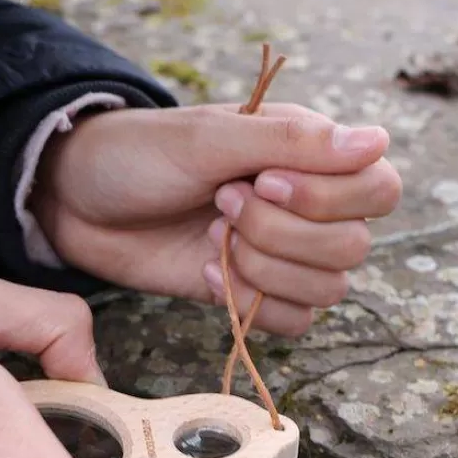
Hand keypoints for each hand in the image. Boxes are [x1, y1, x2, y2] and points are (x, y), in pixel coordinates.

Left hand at [31, 104, 401, 335]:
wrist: (76, 200)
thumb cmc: (141, 153)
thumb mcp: (210, 137)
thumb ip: (293, 142)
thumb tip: (378, 140)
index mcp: (311, 153)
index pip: (380, 186)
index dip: (330, 197)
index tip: (261, 180)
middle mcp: (309, 203)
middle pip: (354, 246)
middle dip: (281, 233)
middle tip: (221, 202)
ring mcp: (283, 251)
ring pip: (329, 288)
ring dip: (264, 268)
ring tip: (211, 235)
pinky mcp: (256, 291)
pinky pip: (294, 320)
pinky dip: (252, 302)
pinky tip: (208, 273)